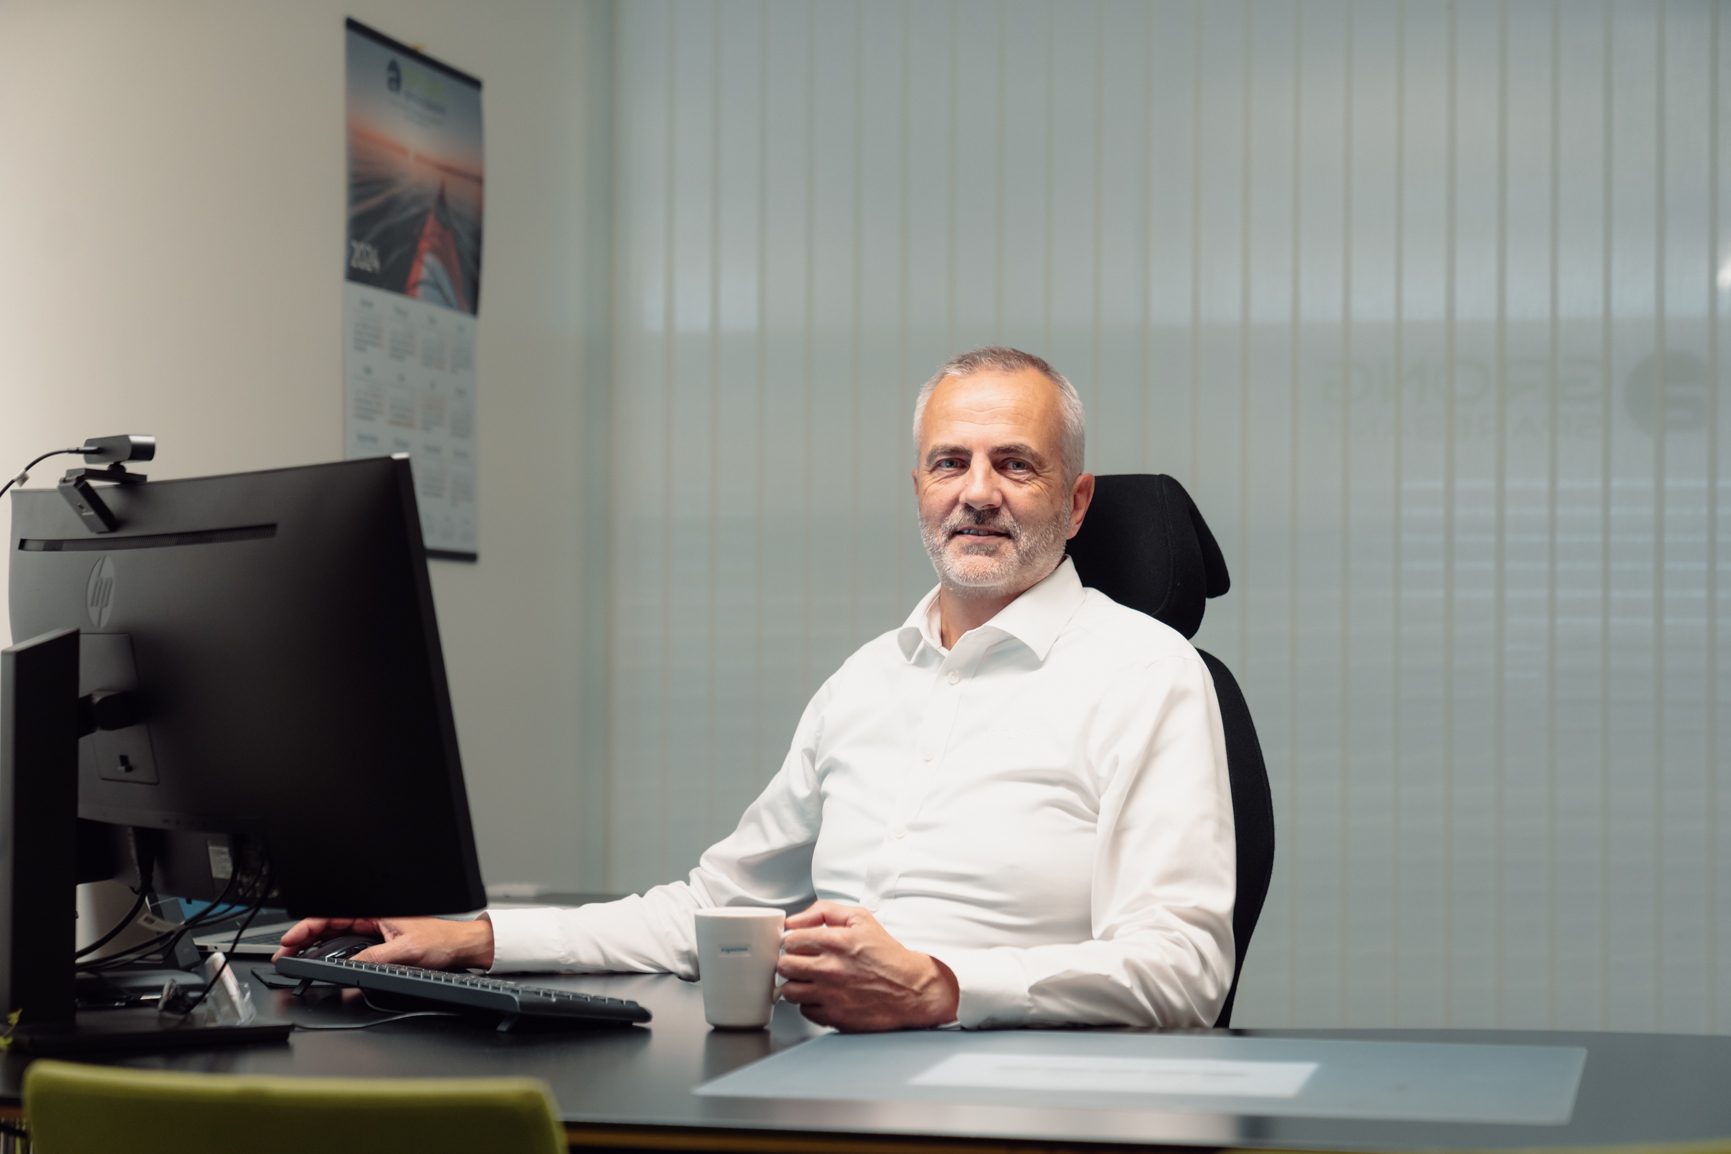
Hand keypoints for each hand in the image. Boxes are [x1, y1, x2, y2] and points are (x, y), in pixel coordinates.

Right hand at [272, 915, 494, 969]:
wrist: (462, 948)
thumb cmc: (442, 940)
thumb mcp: (405, 950)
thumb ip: (375, 958)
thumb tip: (348, 967)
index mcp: (377, 912)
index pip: (332, 915)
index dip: (307, 927)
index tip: (290, 940)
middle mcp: (374, 920)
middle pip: (330, 926)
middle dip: (304, 938)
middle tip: (286, 954)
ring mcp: (376, 932)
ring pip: (337, 937)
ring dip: (315, 946)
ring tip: (296, 957)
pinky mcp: (381, 944)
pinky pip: (349, 948)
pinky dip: (331, 954)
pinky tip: (321, 962)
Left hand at [776, 901, 958, 1031]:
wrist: (911, 989)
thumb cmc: (887, 955)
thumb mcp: (860, 919)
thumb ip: (823, 911)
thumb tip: (793, 921)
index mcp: (835, 941)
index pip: (790, 940)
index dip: (794, 941)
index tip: (801, 945)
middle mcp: (830, 968)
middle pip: (785, 965)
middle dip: (791, 962)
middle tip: (803, 962)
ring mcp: (831, 994)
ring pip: (789, 990)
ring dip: (797, 984)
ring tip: (811, 980)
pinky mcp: (834, 1016)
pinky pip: (805, 1010)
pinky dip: (810, 1004)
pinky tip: (824, 995)